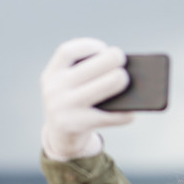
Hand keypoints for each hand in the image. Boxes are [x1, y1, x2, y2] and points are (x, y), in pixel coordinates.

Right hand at [40, 38, 132, 160]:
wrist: (60, 137)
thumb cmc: (74, 104)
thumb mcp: (70, 87)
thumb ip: (88, 75)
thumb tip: (126, 71)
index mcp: (52, 75)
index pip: (67, 52)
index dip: (88, 46)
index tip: (103, 48)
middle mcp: (54, 89)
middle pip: (89, 68)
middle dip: (112, 61)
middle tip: (123, 61)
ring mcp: (63, 108)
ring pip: (99, 88)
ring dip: (118, 82)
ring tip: (127, 80)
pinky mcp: (75, 126)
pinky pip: (106, 117)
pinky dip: (122, 114)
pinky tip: (131, 112)